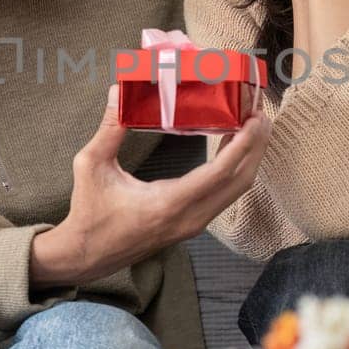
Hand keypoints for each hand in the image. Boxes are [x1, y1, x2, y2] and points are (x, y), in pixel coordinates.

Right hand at [31, 85, 270, 286]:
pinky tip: (234, 144)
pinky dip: (236, 168)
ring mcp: (194, 224)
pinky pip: (225, 194)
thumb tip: (118, 92)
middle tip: (260, 111)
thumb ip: (108, 130)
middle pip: (240, 181)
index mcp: (168, 203)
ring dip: (249, 156)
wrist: (88, 255)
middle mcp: (189, 218)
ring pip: (236, 190)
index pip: (219, 173)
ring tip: (253, 123)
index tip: (254, 118)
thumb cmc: (89, 213)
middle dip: (256, 145)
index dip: (242, 144)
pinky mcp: (192, 223)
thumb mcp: (91, 167)